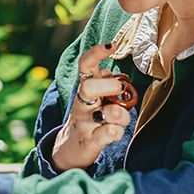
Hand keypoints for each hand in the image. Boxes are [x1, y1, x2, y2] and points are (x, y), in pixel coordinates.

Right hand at [52, 42, 132, 171]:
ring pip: (108, 113)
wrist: (70, 148)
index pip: (85, 65)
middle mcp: (81, 104)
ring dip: (122, 116)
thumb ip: (101, 83)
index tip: (113, 44)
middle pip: (89, 87)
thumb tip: (108, 71)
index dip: (97, 53)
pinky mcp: (89, 141)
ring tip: (121, 120)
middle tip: (121, 91)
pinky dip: (116, 132)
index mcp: (83, 89)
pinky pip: (108, 133)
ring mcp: (84, 123)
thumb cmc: (90, 118)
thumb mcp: (92, 98)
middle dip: (110, 86)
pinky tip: (114, 132)